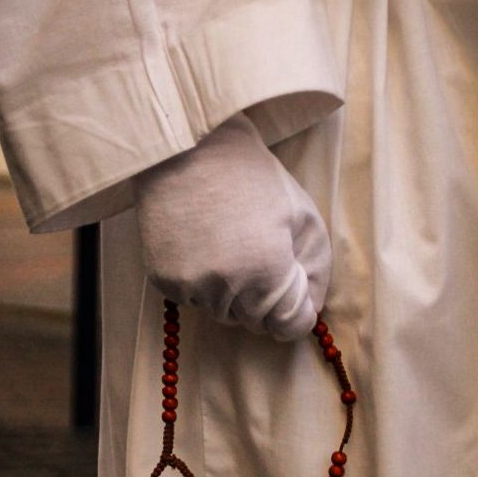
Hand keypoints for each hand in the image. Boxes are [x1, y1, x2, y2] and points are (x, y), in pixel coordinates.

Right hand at [134, 113, 330, 339]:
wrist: (189, 148)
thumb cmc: (254, 177)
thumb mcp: (304, 218)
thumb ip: (315, 273)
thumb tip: (309, 311)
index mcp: (267, 272)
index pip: (289, 328)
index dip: (296, 312)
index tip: (292, 289)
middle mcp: (226, 288)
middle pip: (254, 323)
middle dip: (264, 300)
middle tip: (259, 256)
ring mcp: (190, 286)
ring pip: (222, 313)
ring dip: (232, 294)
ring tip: (229, 247)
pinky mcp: (163, 281)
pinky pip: (193, 300)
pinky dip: (202, 284)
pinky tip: (203, 246)